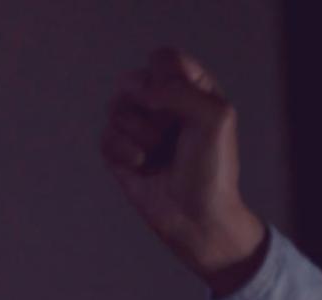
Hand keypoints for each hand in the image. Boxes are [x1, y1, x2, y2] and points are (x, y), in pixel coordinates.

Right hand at [100, 48, 265, 295]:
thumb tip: (142, 91)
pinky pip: (105, 136)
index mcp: (191, 90)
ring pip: (115, 108)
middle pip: (133, 80)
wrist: (198, 218)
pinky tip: (144, 168)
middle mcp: (163, 103)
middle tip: (173, 136)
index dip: (168, 78)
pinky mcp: (119, 150)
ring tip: (161, 155)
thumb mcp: (215, 118)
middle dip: (152, 110)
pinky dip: (125, 154)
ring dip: (141, 135)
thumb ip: (181, 89)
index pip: (165, 59)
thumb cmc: (213, 170)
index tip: (185, 106)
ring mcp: (139, 126)